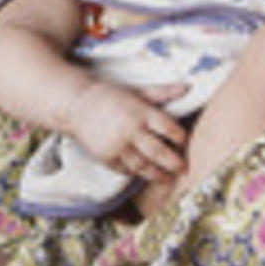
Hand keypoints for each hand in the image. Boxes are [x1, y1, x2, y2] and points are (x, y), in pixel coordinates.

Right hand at [65, 82, 189, 182]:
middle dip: (173, 163)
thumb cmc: (109, 96)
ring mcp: (117, 145)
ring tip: (167, 178)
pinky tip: (144, 174)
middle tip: (183, 169)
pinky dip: (136, 173)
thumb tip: (188, 87)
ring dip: (157, 174)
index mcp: (140, 111)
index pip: (168, 128)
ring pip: (143, 165)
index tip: (183, 142)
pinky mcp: (105, 156)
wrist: (76, 104)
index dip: (180, 137)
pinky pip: (125, 169)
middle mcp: (130, 129)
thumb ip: (163, 93)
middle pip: (158, 151)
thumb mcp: (137, 91)